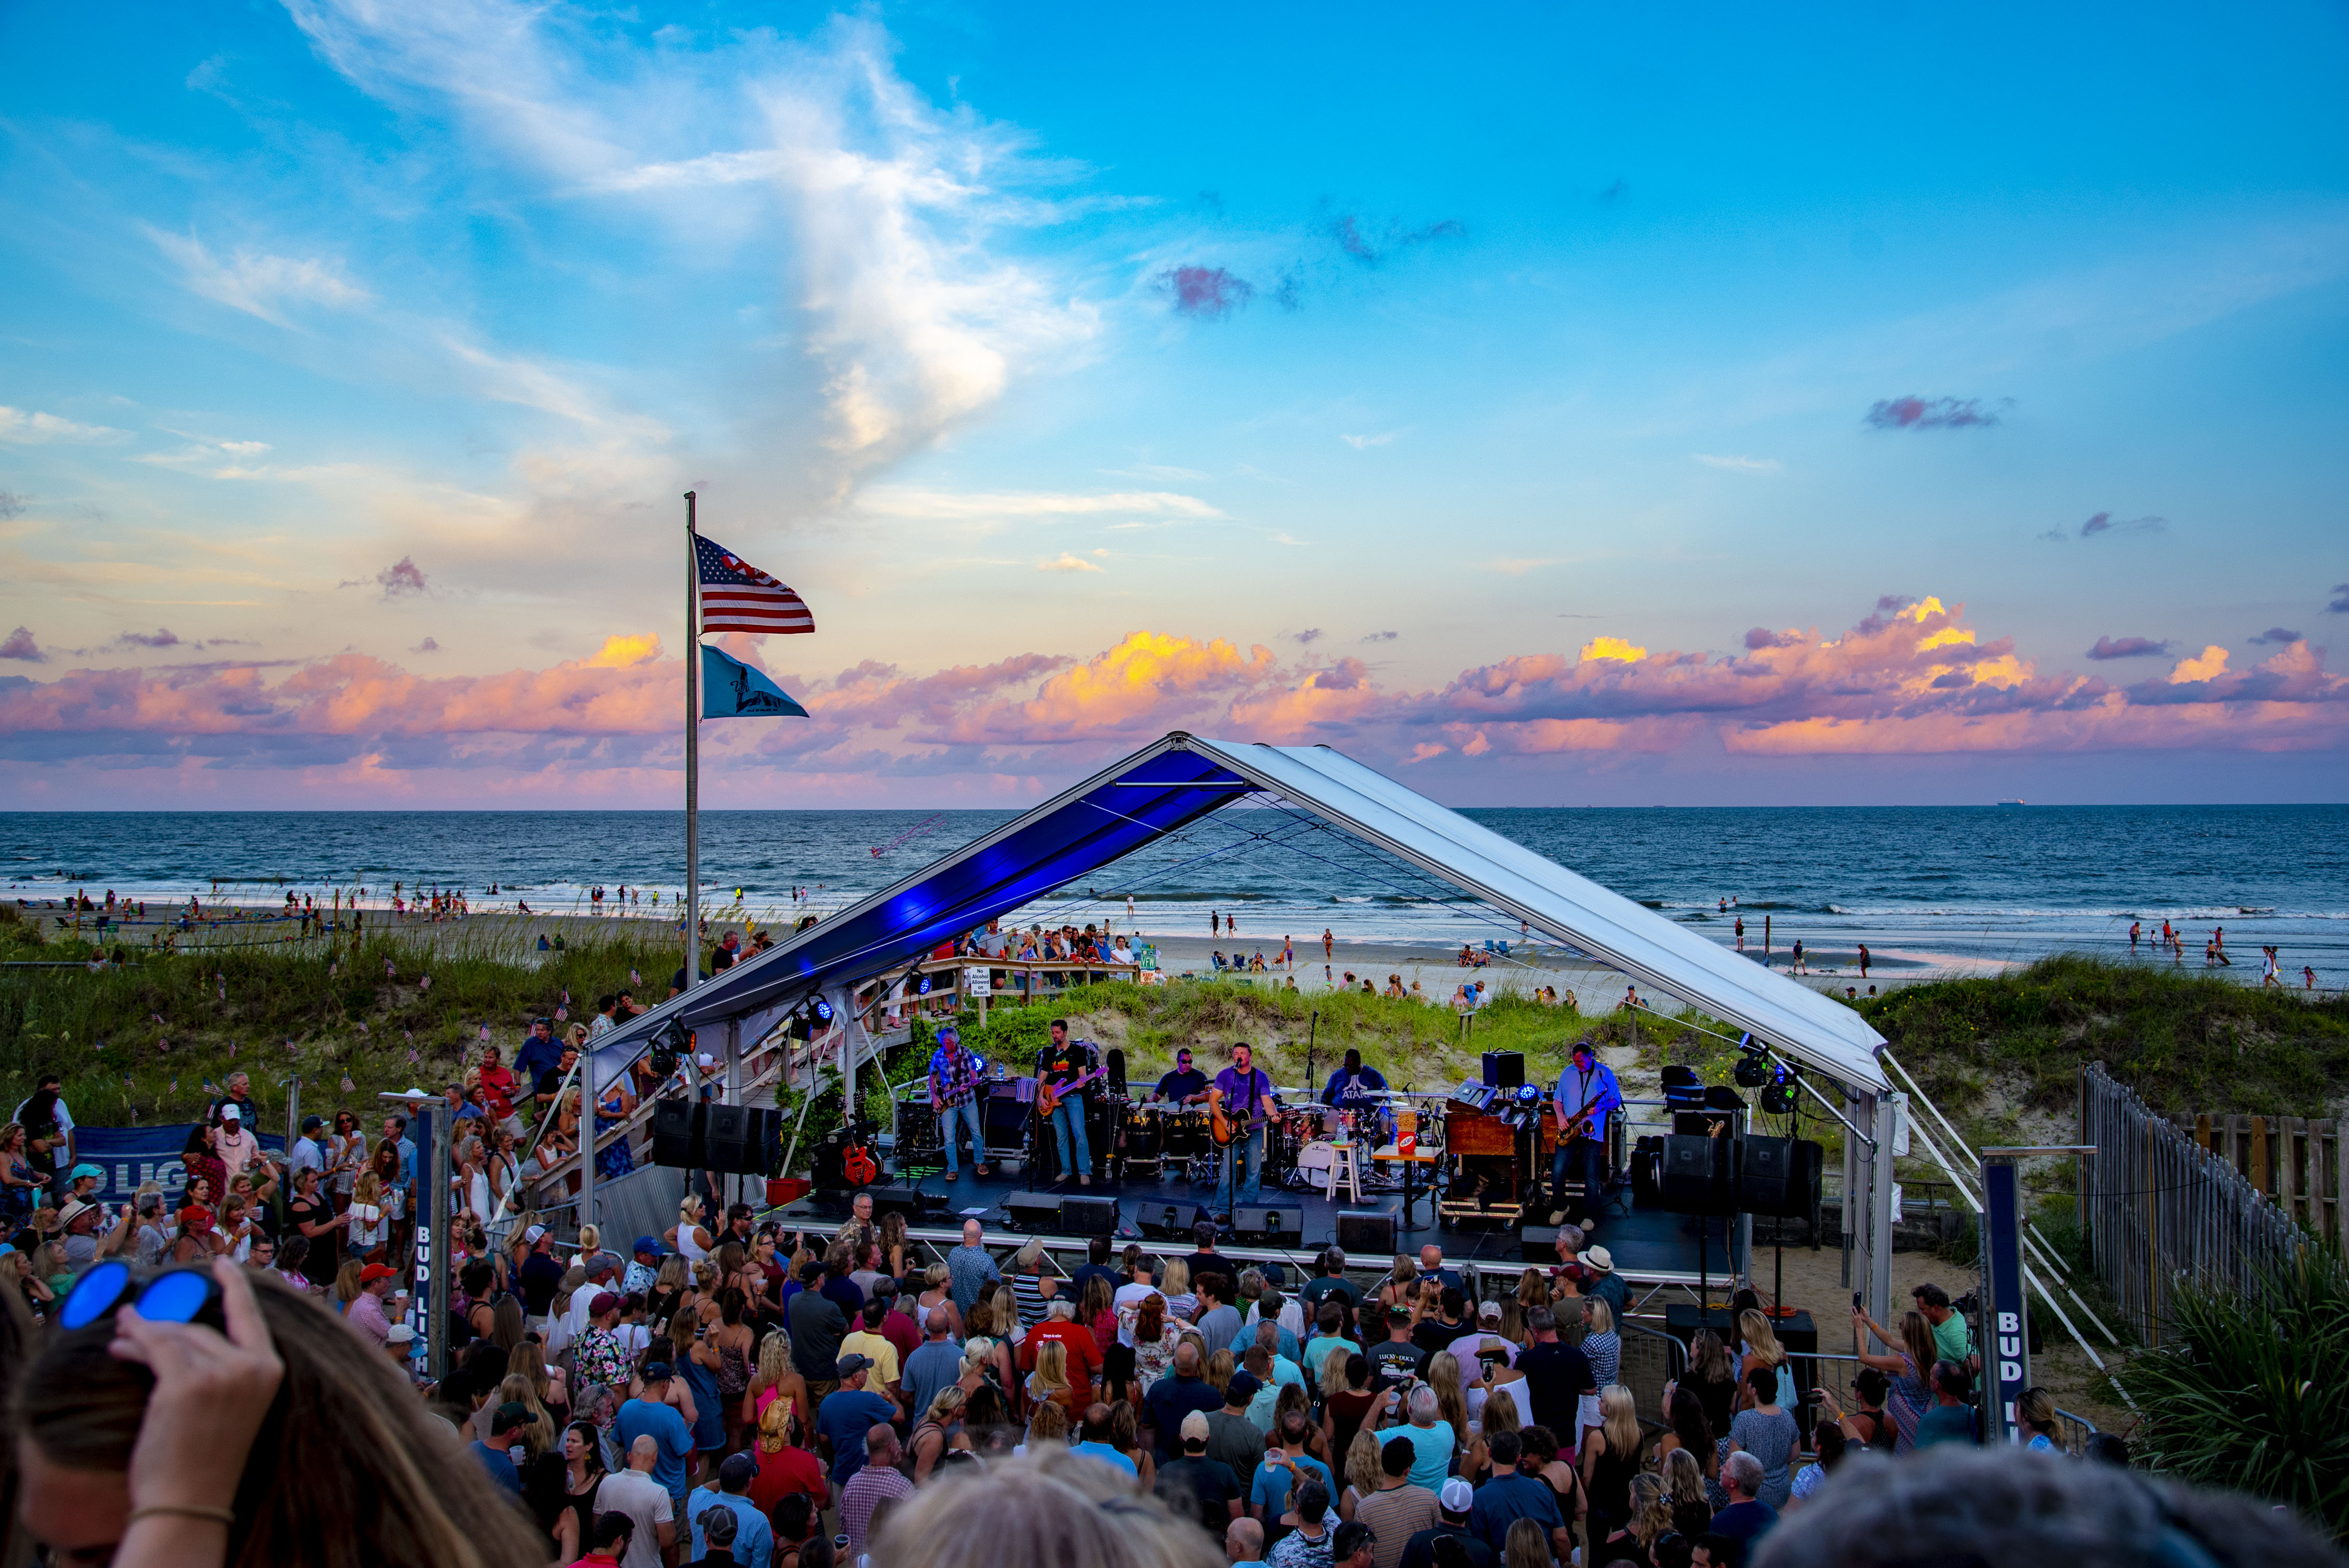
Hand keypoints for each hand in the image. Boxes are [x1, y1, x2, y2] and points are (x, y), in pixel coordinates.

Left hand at [108, 1259, 282, 1512]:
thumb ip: (222, 1368)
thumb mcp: (231, 1404)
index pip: (250, 1317)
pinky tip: (121, 1340)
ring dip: (143, 1335)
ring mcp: (220, 1374)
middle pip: (201, 1329)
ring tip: (120, 1337)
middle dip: (164, 1327)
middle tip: (132, 1326)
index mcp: (270, 1370)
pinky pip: (156, 1348)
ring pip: (175, 1337)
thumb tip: (176, 1332)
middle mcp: (251, 1366)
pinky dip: (135, 1341)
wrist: (189, 1500)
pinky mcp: (185, 1383)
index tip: (222, 1264)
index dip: (234, 1286)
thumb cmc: (206, 1459)